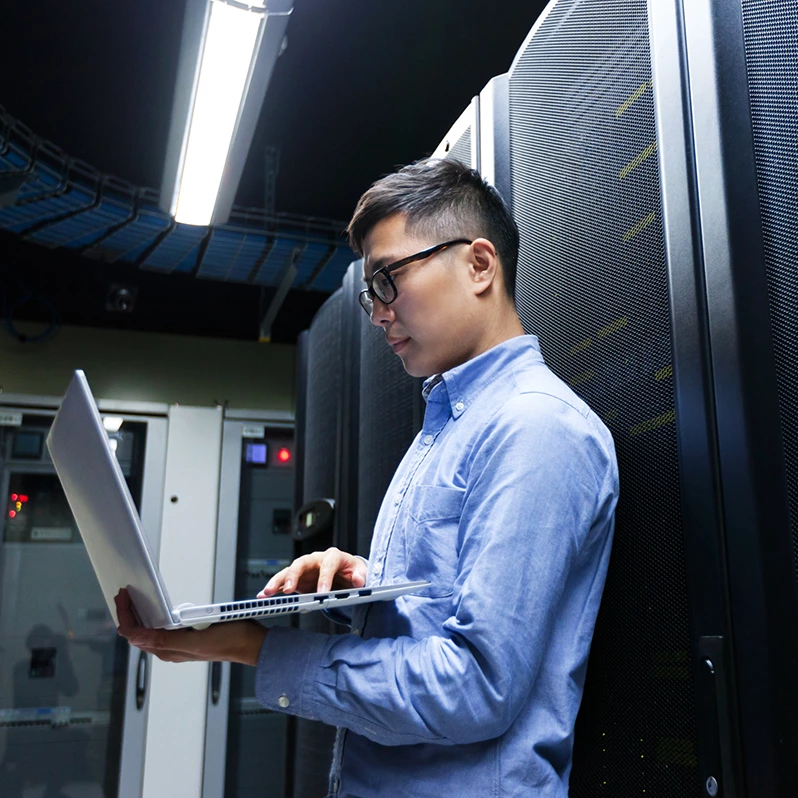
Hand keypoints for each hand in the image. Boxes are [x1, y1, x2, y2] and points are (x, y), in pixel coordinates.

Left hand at [115, 589, 266, 665]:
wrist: (251, 644)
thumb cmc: (229, 641)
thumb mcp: (197, 639)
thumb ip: (166, 641)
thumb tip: (136, 638)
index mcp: (168, 650)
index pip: (134, 634)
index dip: (124, 615)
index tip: (123, 595)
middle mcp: (170, 649)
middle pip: (138, 632)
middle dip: (127, 614)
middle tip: (123, 592)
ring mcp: (179, 644)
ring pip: (148, 631)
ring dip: (139, 615)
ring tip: (134, 598)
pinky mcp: (188, 637)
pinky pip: (162, 628)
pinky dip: (154, 616)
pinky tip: (158, 607)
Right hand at [258, 547, 366, 596]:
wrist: (345, 572)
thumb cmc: (351, 570)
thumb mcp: (360, 571)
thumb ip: (360, 575)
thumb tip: (358, 580)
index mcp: (332, 556)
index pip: (327, 565)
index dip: (325, 578)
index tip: (322, 594)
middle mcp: (315, 559)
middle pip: (301, 563)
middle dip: (293, 576)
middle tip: (289, 590)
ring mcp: (304, 568)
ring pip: (288, 571)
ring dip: (278, 581)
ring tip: (268, 593)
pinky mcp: (297, 578)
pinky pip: (283, 582)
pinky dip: (273, 588)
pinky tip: (263, 596)